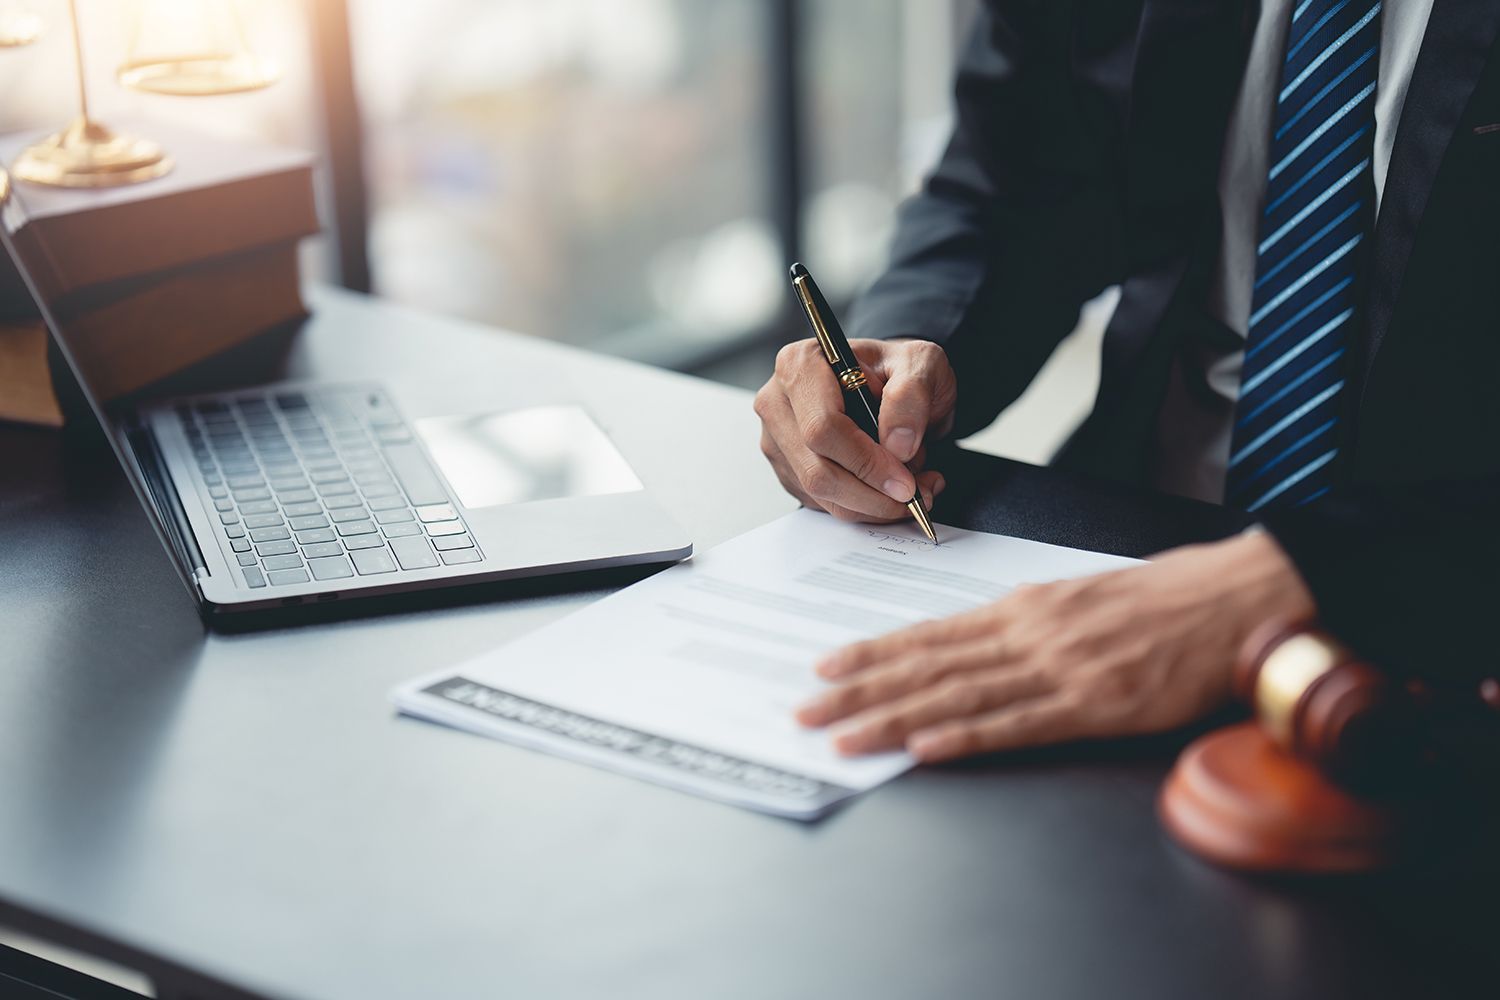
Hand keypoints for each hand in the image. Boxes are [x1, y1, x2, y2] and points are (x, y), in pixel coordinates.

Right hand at [754, 337, 957, 521]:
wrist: (895, 387)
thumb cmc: (899, 370)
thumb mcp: (922, 363)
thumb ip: (912, 396)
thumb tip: (897, 444)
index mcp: (801, 364)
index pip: (823, 428)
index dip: (866, 462)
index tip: (903, 481)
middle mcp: (779, 402)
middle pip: (817, 470)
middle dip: (871, 494)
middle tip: (913, 495)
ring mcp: (779, 439)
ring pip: (820, 494)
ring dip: (872, 503)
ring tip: (912, 488)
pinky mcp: (788, 469)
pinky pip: (823, 503)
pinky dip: (863, 506)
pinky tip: (890, 487)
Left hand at [795, 532, 1315, 761]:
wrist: (1235, 599)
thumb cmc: (1162, 600)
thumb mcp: (1079, 599)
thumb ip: (1025, 622)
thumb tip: (972, 640)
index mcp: (1025, 608)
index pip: (931, 634)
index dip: (874, 653)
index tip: (826, 668)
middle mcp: (1029, 633)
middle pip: (928, 665)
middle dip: (861, 691)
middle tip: (808, 712)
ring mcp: (1059, 669)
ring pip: (958, 695)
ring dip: (894, 717)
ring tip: (845, 736)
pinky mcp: (1095, 705)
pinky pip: (1018, 724)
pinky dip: (966, 735)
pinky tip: (926, 745)